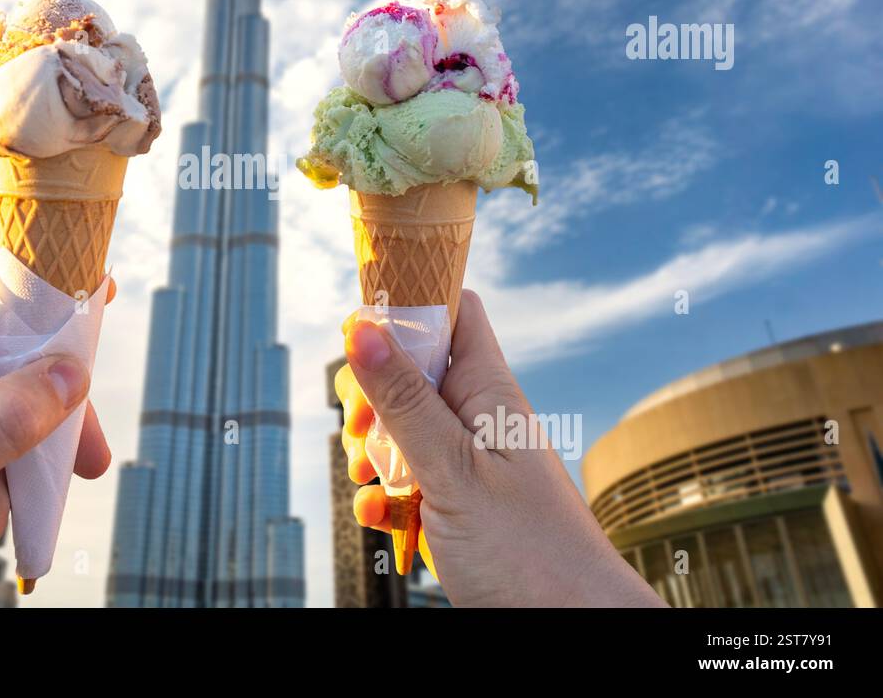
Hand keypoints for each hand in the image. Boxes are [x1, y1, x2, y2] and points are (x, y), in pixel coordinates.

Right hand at [336, 291, 664, 606]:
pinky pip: (404, 480)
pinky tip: (383, 516)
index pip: (450, 310)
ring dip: (370, 450)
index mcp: (486, 390)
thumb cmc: (531, 552)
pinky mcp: (451, 502)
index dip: (407, 305)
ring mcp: (462, 460)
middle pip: (407, 369)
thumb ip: (404, 400)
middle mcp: (474, 417)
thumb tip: (361, 328)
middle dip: (369, 395)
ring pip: (397, 427)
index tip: (361, 332)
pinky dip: (383, 495)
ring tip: (372, 479)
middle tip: (362, 429)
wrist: (570, 628)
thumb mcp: (453, 470)